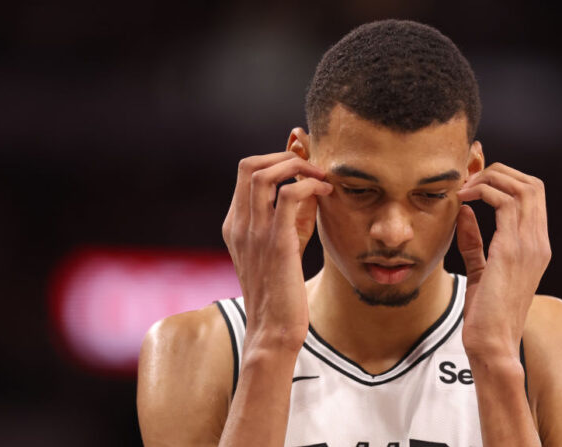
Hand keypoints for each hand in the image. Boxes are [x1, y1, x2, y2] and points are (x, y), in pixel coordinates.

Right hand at [222, 152, 332, 351]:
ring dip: (296, 166)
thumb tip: (311, 189)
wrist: (273, 331)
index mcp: (235, 225)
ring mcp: (254, 233)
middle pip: (249, 166)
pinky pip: (289, 196)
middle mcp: (239, 225)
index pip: (246, 173)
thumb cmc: (281, 292)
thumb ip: (292, 218)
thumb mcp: (282, 248)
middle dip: (283, 156)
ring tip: (319, 176)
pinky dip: (309, 186)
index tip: (303, 165)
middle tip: (311, 166)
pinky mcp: (277, 243)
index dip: (275, 160)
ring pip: (263, 175)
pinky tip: (325, 193)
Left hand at [455, 163, 550, 360]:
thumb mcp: (480, 270)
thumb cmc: (486, 314)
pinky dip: (483, 192)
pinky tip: (464, 200)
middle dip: (500, 173)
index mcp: (536, 246)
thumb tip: (465, 213)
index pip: (533, 196)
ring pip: (522, 187)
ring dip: (490, 179)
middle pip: (532, 184)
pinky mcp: (511, 249)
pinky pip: (505, 202)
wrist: (492, 343)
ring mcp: (529, 244)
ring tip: (465, 189)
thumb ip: (475, 241)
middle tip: (469, 181)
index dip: (506, 181)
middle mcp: (538, 242)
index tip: (475, 185)